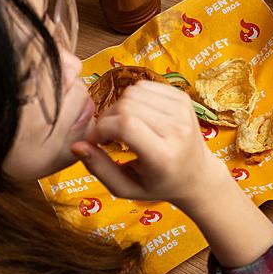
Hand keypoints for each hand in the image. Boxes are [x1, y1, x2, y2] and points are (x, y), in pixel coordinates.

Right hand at [71, 81, 228, 207]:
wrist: (197, 174)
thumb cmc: (159, 185)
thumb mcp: (126, 188)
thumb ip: (99, 168)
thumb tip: (75, 145)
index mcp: (164, 155)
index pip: (126, 125)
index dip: (102, 128)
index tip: (96, 141)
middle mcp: (177, 129)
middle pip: (127, 106)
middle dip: (107, 118)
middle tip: (107, 136)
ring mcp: (183, 110)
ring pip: (134, 91)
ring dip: (119, 107)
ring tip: (122, 127)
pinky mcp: (183, 97)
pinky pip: (146, 85)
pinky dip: (133, 97)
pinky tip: (136, 116)